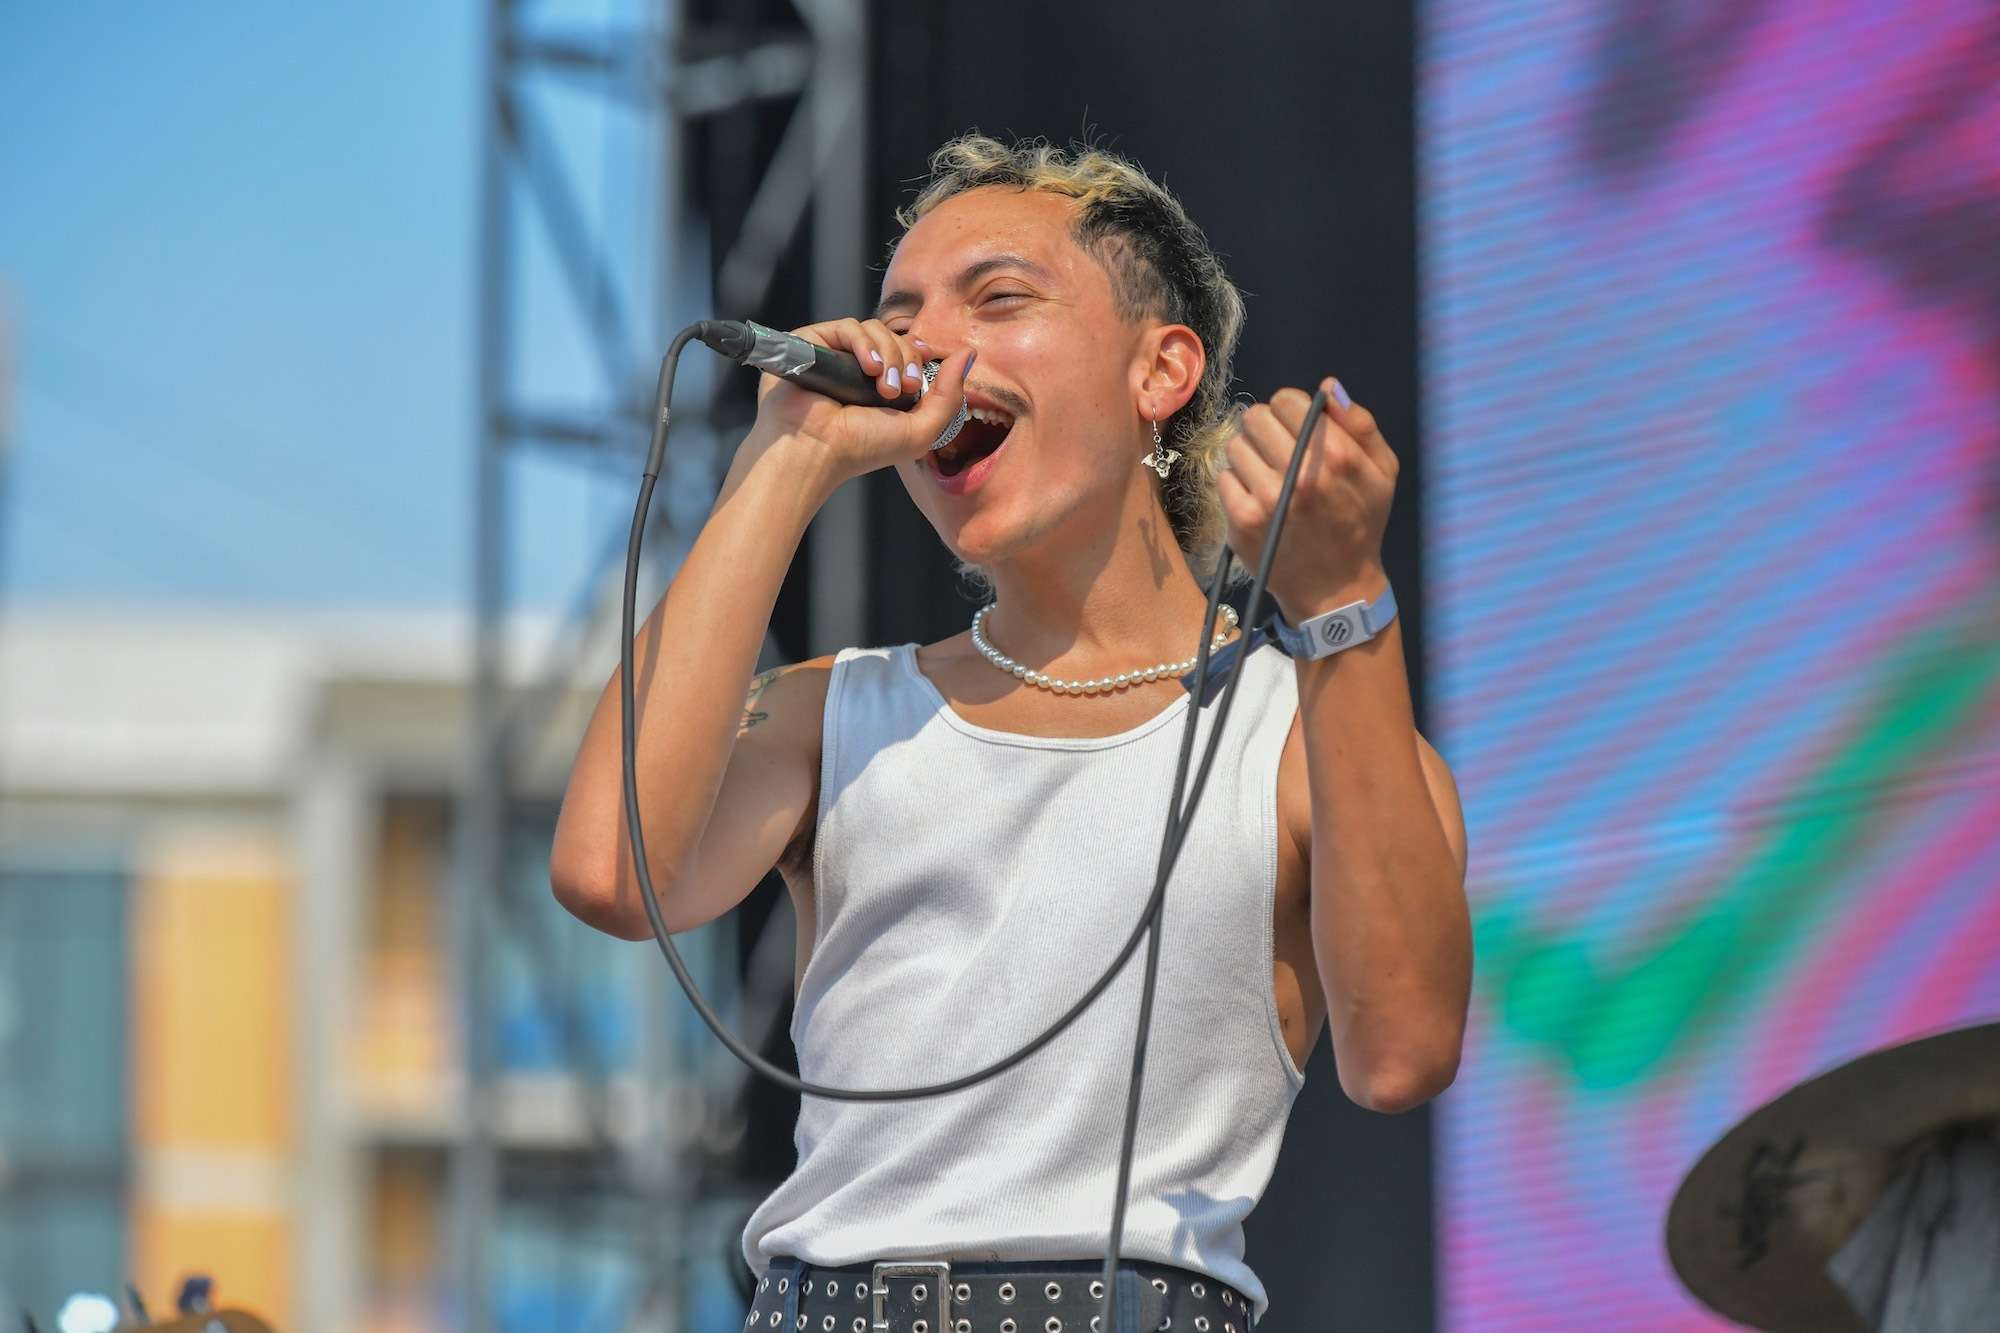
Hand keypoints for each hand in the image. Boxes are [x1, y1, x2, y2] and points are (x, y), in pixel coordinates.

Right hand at [742, 316, 973, 485]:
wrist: (814, 450)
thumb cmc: (861, 448)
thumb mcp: (922, 430)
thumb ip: (950, 394)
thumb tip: (968, 354)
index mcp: (883, 387)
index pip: (910, 353)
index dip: (919, 356)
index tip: (918, 377)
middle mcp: (859, 369)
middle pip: (896, 338)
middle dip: (906, 359)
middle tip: (901, 389)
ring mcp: (837, 355)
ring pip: (875, 329)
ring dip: (888, 354)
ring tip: (882, 386)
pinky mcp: (815, 343)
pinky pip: (848, 326)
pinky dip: (864, 343)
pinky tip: (867, 367)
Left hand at [1217, 377, 1396, 619]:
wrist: (1336, 590)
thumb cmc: (1361, 523)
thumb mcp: (1383, 471)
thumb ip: (1360, 423)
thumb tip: (1327, 387)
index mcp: (1337, 455)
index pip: (1287, 400)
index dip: (1290, 410)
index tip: (1296, 428)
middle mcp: (1300, 474)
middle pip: (1255, 417)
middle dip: (1266, 429)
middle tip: (1279, 452)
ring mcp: (1267, 499)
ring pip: (1235, 445)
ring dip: (1250, 456)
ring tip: (1269, 477)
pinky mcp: (1243, 522)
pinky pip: (1224, 478)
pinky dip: (1238, 485)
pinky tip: (1259, 500)